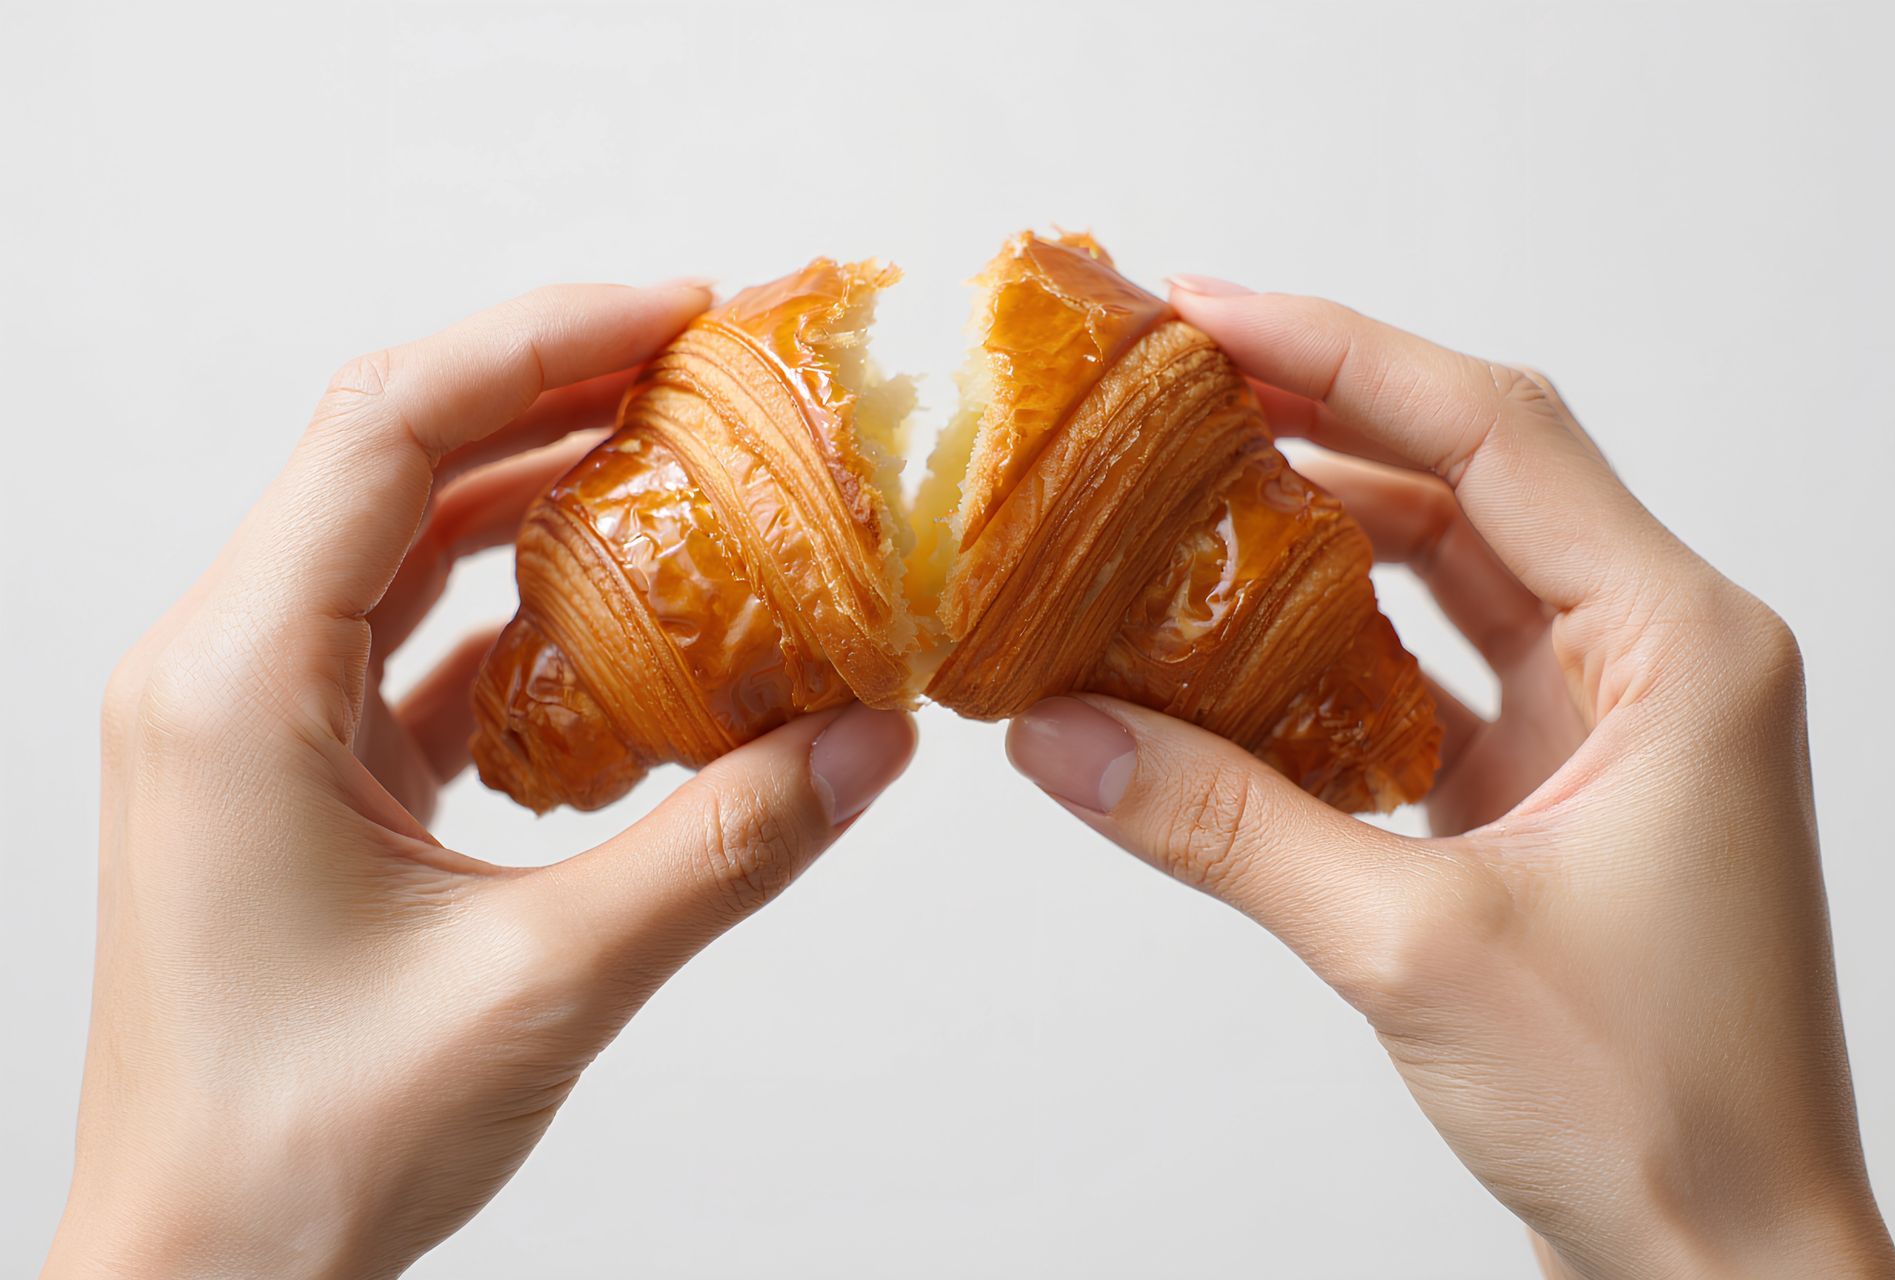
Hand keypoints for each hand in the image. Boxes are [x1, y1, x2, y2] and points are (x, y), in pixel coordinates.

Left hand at [43, 284, 915, 1279]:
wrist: (202, 1275)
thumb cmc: (305, 1146)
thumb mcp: (546, 981)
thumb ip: (726, 846)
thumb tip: (871, 738)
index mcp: (237, 683)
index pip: (387, 430)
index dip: (540, 343)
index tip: (680, 310)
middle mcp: (222, 672)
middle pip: (393, 456)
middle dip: (554, 390)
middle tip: (710, 365)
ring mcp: (252, 719)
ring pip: (403, 540)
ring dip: (538, 490)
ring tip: (682, 457)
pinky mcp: (295, 769)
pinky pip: (411, 639)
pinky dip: (520, 606)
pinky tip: (629, 620)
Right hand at [1007, 278, 1894, 1278]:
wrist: (1723, 1264)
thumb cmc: (1656, 1110)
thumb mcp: (1411, 946)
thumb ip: (1222, 824)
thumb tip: (1064, 736)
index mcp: (1679, 648)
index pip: (1493, 436)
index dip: (1339, 354)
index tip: (1206, 313)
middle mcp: (1658, 658)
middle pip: (1468, 479)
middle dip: (1314, 421)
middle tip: (1167, 385)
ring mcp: (1608, 724)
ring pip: (1446, 572)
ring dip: (1318, 532)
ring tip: (1180, 490)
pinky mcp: (1555, 790)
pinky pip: (1429, 673)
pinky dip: (1330, 649)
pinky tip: (1228, 642)